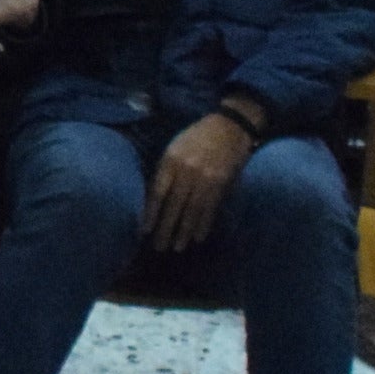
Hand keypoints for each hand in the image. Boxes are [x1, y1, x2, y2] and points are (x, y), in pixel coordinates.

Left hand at [144, 109, 252, 252]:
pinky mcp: (222, 183)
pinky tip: (198, 237)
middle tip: (159, 247)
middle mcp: (187, 170)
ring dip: (185, 231)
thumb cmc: (197, 137)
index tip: (144, 231)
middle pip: (174, 205)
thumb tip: (153, 199)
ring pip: (192, 210)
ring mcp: (206, 178)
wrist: (230, 126)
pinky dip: (204, 224)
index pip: (158, 192)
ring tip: (178, 247)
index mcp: (171, 160)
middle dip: (166, 228)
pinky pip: (210, 208)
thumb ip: (165, 171)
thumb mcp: (175, 147)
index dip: (151, 213)